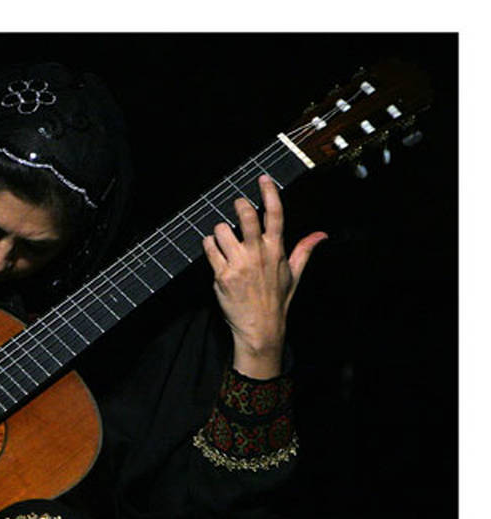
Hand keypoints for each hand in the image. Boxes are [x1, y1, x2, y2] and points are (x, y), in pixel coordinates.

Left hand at [203, 175, 326, 378]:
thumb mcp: (295, 274)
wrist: (260, 327)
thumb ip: (305, 250)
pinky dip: (209, 245)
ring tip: (222, 237)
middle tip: (237, 204)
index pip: (275, 215)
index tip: (263, 179)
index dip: (269, 193)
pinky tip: (214, 249)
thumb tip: (322, 234)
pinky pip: (209, 248)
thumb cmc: (277, 300)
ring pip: (222, 231)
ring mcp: (239, 264)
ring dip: (219, 230)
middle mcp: (258, 254)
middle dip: (239, 205)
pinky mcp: (222, 275)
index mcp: (276, 250)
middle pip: (246, 217)